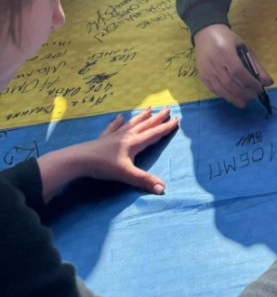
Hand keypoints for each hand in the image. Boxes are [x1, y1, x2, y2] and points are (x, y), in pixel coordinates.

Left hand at [38, 107, 178, 200]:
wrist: (79, 159)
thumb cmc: (104, 166)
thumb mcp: (126, 175)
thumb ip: (144, 180)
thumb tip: (163, 188)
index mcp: (135, 143)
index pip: (154, 134)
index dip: (166, 128)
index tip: (177, 120)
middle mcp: (127, 136)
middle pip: (146, 125)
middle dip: (158, 118)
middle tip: (168, 108)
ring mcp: (115, 136)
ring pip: (132, 123)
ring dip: (142, 116)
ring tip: (149, 108)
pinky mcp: (104, 138)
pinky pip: (113, 127)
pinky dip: (118, 122)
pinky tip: (120, 117)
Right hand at [194, 23, 271, 107]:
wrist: (206, 34)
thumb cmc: (228, 40)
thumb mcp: (244, 48)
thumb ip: (256, 66)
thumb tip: (268, 83)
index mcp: (225, 51)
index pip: (239, 72)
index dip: (250, 83)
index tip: (259, 89)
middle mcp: (214, 62)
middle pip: (230, 84)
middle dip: (244, 93)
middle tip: (254, 96)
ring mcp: (206, 71)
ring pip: (221, 90)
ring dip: (235, 99)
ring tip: (245, 102)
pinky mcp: (202, 76)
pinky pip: (214, 90)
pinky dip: (225, 96)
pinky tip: (233, 97)